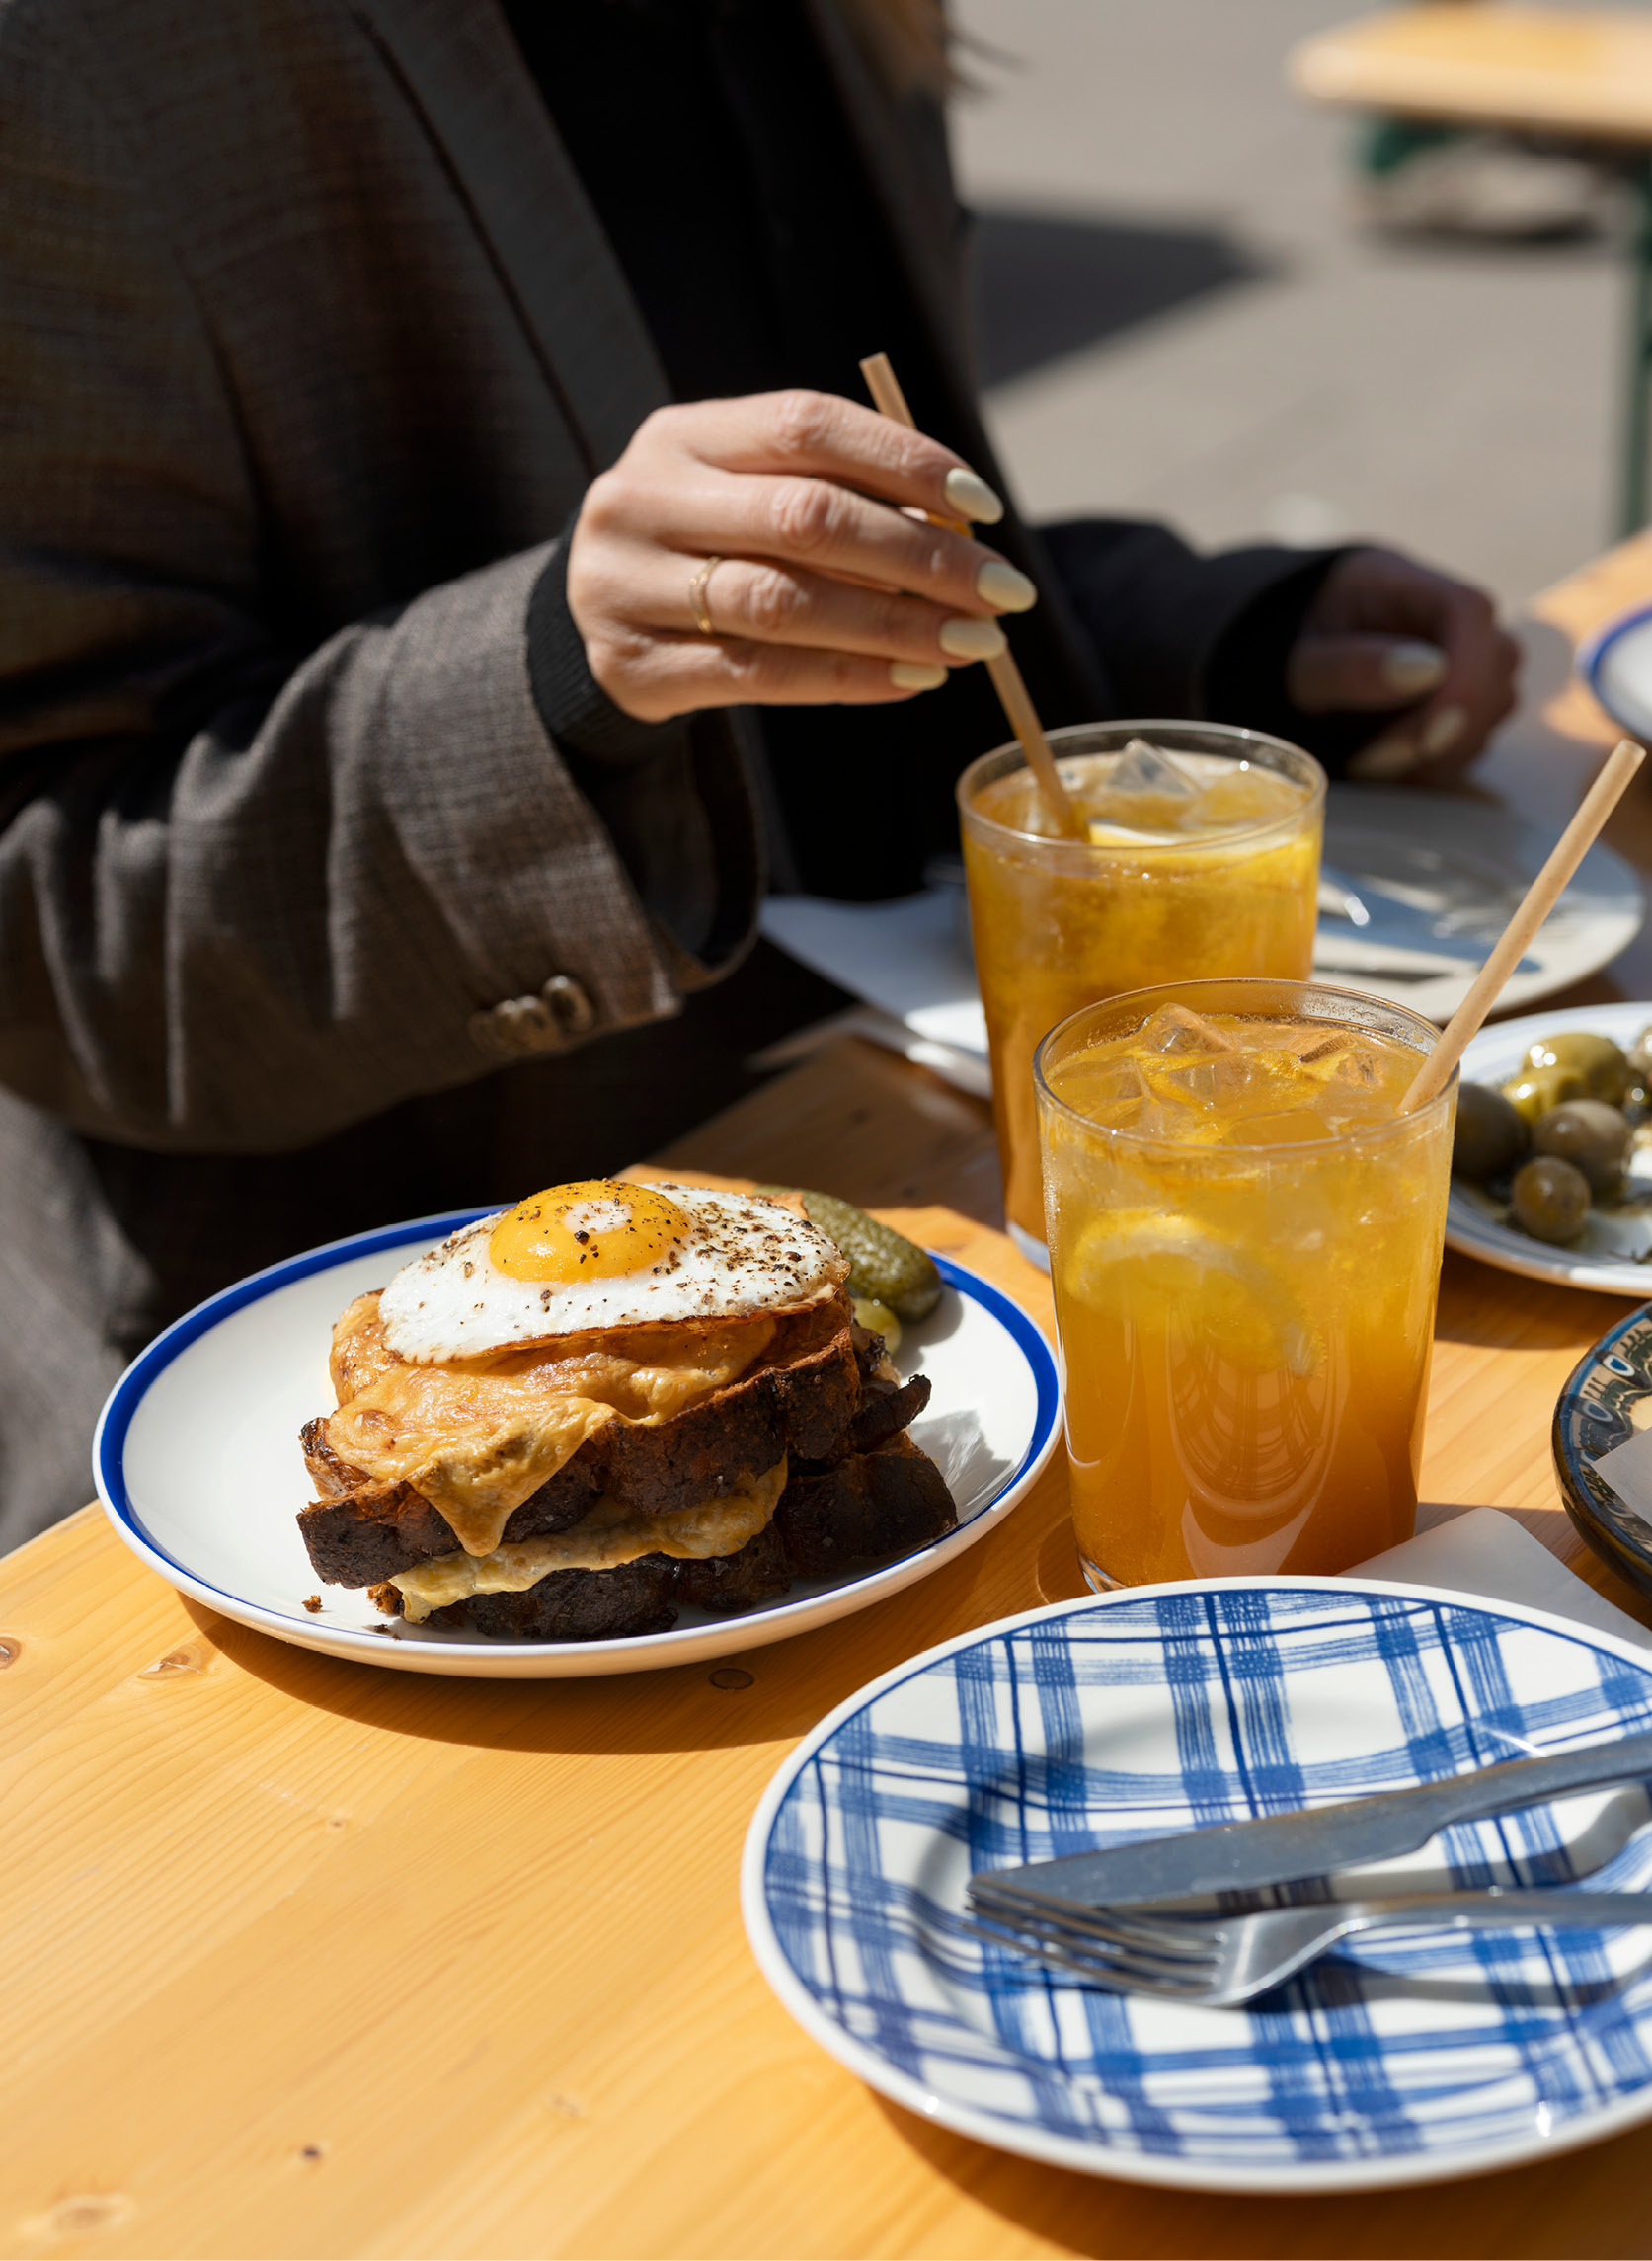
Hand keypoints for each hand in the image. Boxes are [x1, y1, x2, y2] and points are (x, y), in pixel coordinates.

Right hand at [565, 390, 1035, 721]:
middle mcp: (644, 499)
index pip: (806, 426)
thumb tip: (961, 532)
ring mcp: (629, 585)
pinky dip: (849, 676)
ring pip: (785, 602)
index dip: (903, 461)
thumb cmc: (705, 544)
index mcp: (682, 434)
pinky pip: (761, 675)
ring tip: (972, 644)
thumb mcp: (747, 494)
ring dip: (895, 625)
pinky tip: (912, 678)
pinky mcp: (636, 666)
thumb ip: (833, 495)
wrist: (590, 618)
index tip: (983, 507)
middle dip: (921, 556)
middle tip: (1001, 592)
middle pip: (805, 518)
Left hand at [1284, 546, 1520, 781]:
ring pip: (1493, 708)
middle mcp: (1453, 618)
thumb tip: (1426, 671)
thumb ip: (1349, 665)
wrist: (1300, 656)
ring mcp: (1469, 659)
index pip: (1469, 612)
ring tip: (1369, 761)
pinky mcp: (1468, 701)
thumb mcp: (1299, 663)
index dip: (1464, 674)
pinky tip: (1389, 765)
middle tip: (1372, 761)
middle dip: (1444, 728)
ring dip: (1440, 752)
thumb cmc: (1297, 649)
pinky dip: (1437, 764)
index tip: (1430, 733)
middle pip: (1495, 664)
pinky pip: (1477, 738)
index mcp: (1408, 586)